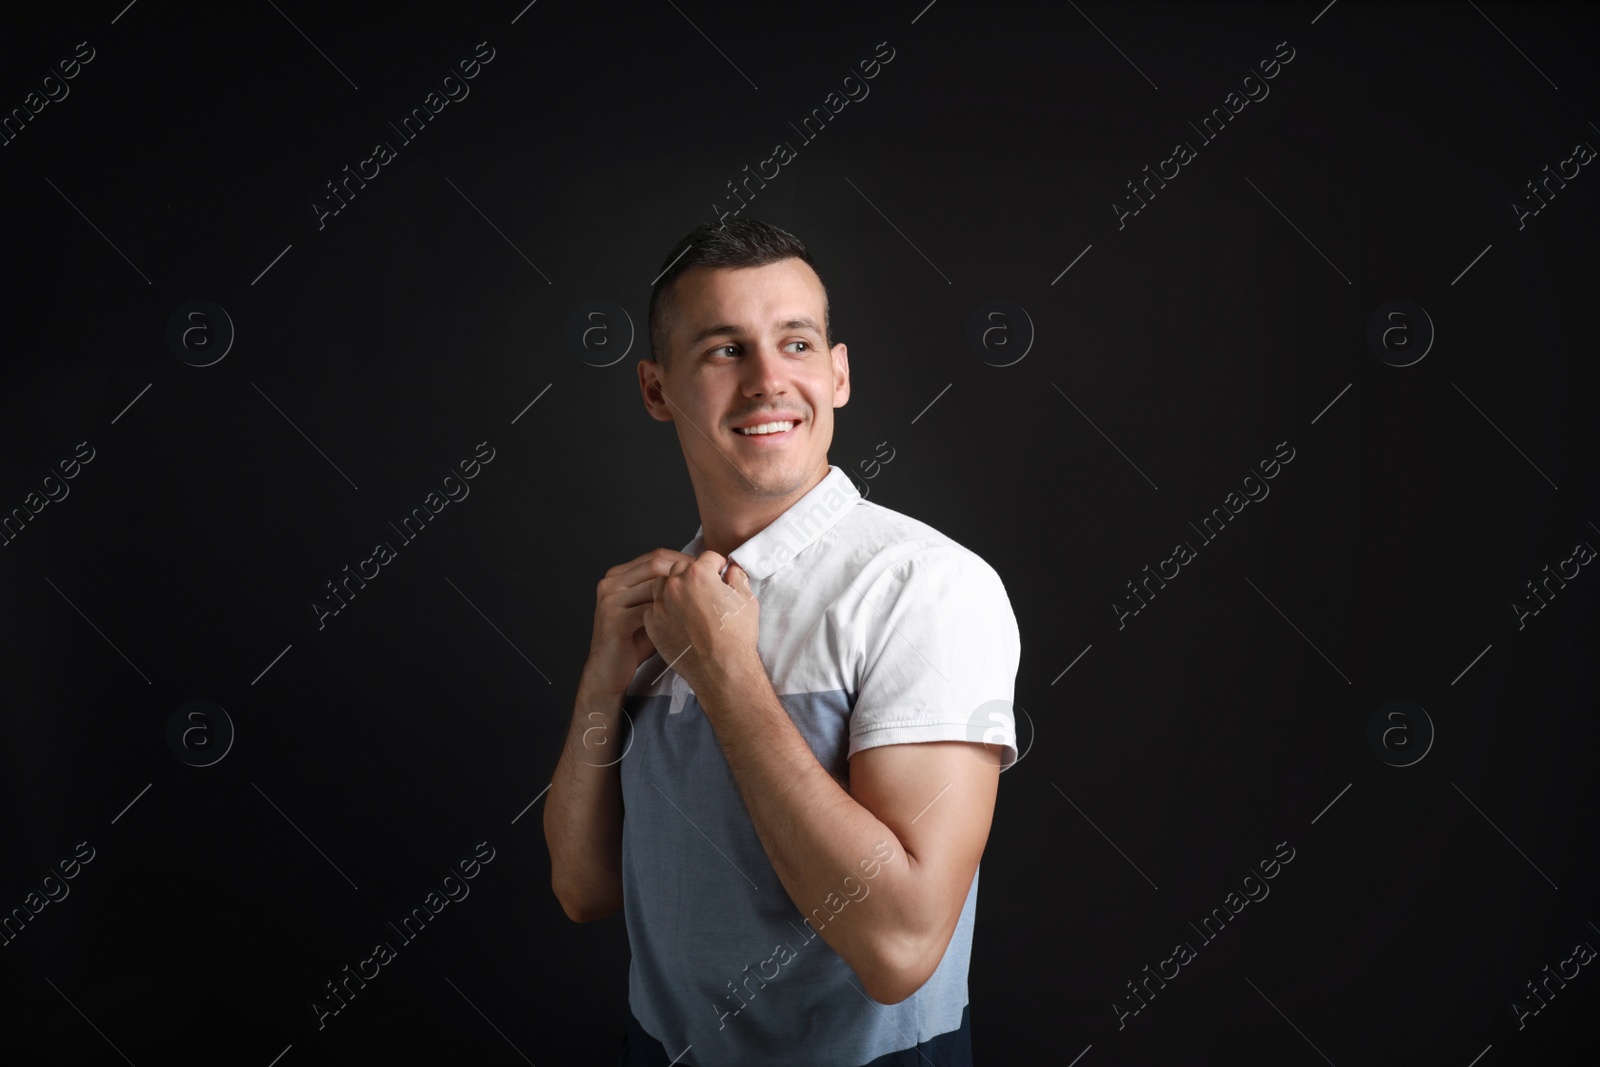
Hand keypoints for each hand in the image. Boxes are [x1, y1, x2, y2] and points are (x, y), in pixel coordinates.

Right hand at [582, 548, 698, 697]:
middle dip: (686, 570)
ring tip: (703, 598)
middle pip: (655, 563)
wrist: (608, 671)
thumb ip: (666, 592)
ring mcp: (610, 600)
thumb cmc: (634, 642)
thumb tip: (701, 578)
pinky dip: (671, 612)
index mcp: (618, 575)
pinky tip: (688, 619)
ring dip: (682, 590)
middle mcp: (611, 582)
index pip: (656, 556)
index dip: (684, 560)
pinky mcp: (613, 620)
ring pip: (653, 584)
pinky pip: (648, 609)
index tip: (707, 568)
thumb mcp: (650, 610)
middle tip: (710, 579)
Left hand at [642, 552, 759, 695]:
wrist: (721, 670)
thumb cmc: (736, 636)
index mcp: (698, 574)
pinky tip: (678, 620)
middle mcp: (675, 585)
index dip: (717, 566)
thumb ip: (737, 577)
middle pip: (680, 567)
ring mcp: (661, 605)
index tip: (720, 575)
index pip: (707, 557)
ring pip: (662, 585)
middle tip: (704, 590)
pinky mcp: (653, 624)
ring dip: (674, 589)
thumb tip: (732, 569)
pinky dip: (664, 610)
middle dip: (693, 574)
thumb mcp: (747, 600)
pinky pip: (654, 608)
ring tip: (688, 604)